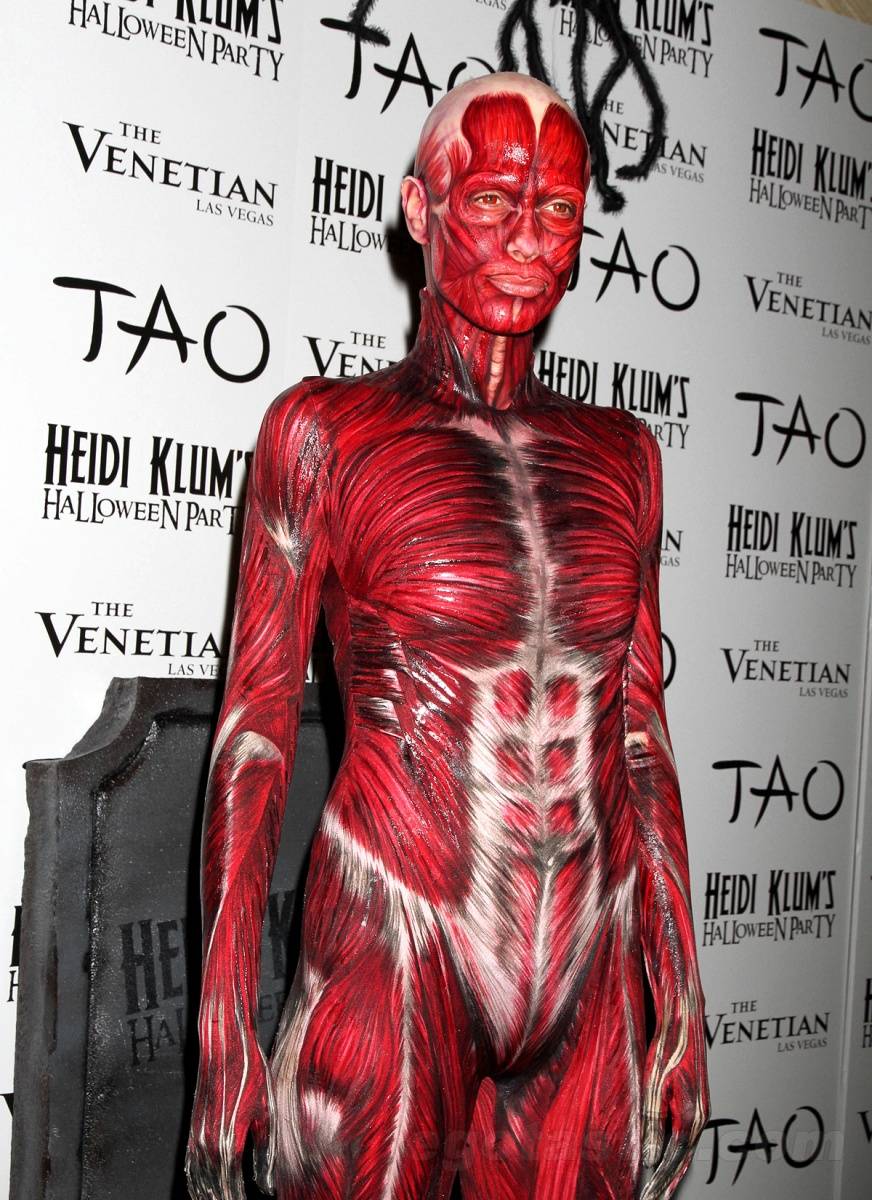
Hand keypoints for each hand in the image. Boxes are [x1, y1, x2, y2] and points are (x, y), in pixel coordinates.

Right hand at [185, 1020, 275, 1199]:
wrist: (225, 1042)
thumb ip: (266, 1151)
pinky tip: (202, 1188)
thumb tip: (268, 1184)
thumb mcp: (267, 1110)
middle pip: (211, 1188)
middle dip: (221, 1199)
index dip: (235, 1199)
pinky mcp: (193, 1126)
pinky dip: (195, 1181)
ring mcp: (197, 1134)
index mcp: (230, 1139)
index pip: (231, 1186)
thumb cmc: (249, 1070)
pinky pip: (190, 1164)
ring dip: (207, 1194)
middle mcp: (209, 1141)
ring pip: (197, 1180)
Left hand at [639, 991, 709, 1198]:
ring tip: (656, 1191)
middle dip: (665, 1183)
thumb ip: (652, 1121)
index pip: (673, 1161)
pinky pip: (682, 1137)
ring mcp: (698, 1110)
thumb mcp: (654, 1083)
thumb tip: (649, 1157)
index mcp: (690, 1115)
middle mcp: (698, 1117)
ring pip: (683, 1151)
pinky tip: (664, 1160)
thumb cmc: (669, 1044)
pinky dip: (673, 1155)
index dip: (659, 1182)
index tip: (647, 1198)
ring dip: (669, 1172)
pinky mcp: (693, 1102)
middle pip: (681, 1161)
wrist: (684, 1017)